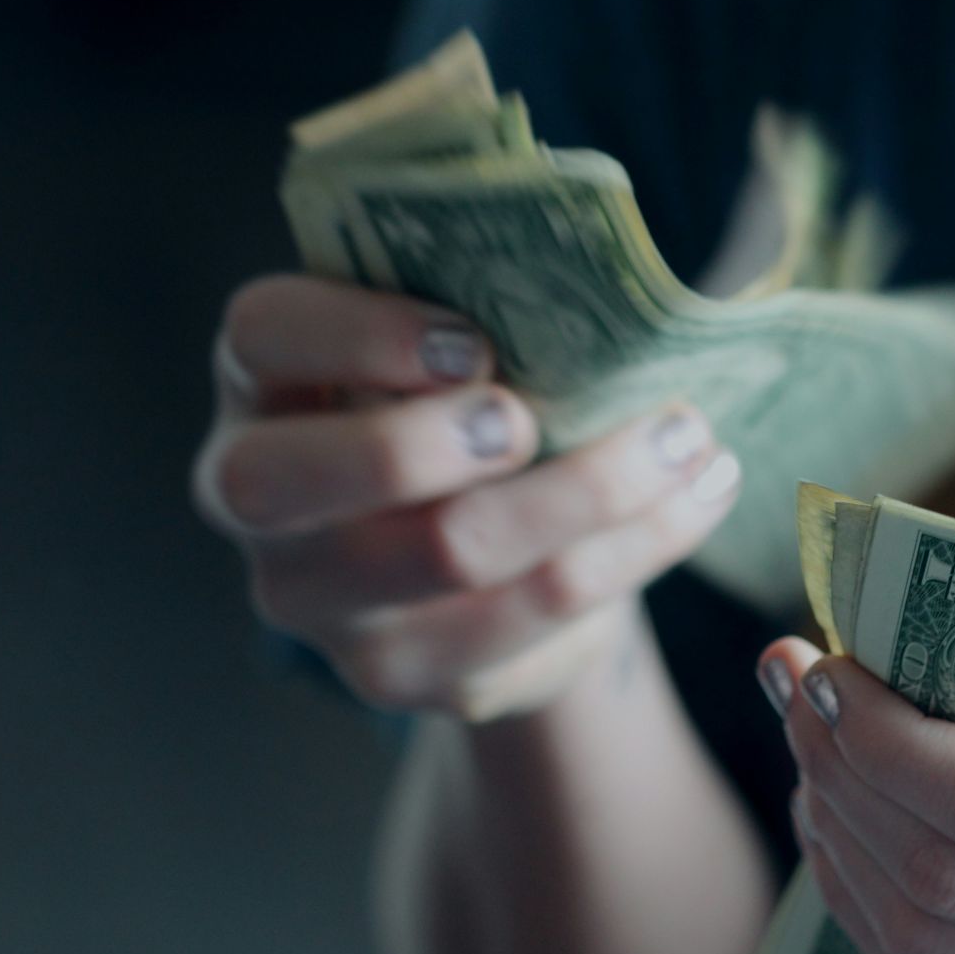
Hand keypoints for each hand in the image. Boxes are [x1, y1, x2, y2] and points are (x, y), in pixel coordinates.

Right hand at [192, 274, 740, 719]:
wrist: (490, 552)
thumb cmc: (469, 403)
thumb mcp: (454, 342)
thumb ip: (486, 301)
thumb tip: (611, 279)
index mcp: (263, 382)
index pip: (262, 336)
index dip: (357, 335)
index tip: (473, 342)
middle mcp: (257, 499)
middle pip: (300, 479)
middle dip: (429, 442)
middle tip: (534, 418)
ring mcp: (323, 604)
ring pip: (448, 553)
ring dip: (590, 490)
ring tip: (688, 439)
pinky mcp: (407, 674)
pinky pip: (532, 617)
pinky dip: (635, 549)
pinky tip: (697, 498)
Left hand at [760, 626, 954, 953]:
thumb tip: (893, 610)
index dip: (883, 740)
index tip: (826, 664)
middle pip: (944, 881)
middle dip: (839, 775)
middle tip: (797, 686)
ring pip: (924, 948)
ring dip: (838, 839)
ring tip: (812, 749)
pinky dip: (874, 903)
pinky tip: (849, 823)